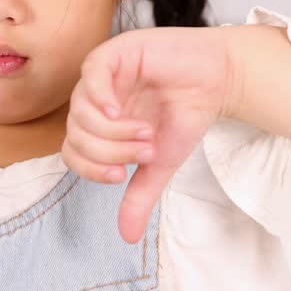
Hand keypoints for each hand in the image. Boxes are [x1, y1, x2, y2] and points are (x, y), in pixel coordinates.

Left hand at [62, 26, 233, 242]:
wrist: (218, 81)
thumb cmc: (186, 116)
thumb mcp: (160, 163)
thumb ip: (140, 194)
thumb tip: (127, 238)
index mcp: (99, 125)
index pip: (72, 152)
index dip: (91, 169)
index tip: (123, 175)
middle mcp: (95, 100)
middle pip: (76, 134)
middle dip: (110, 151)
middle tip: (146, 149)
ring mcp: (102, 74)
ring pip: (81, 111)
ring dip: (113, 132)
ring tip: (146, 132)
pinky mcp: (115, 52)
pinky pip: (91, 76)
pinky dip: (101, 99)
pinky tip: (120, 112)